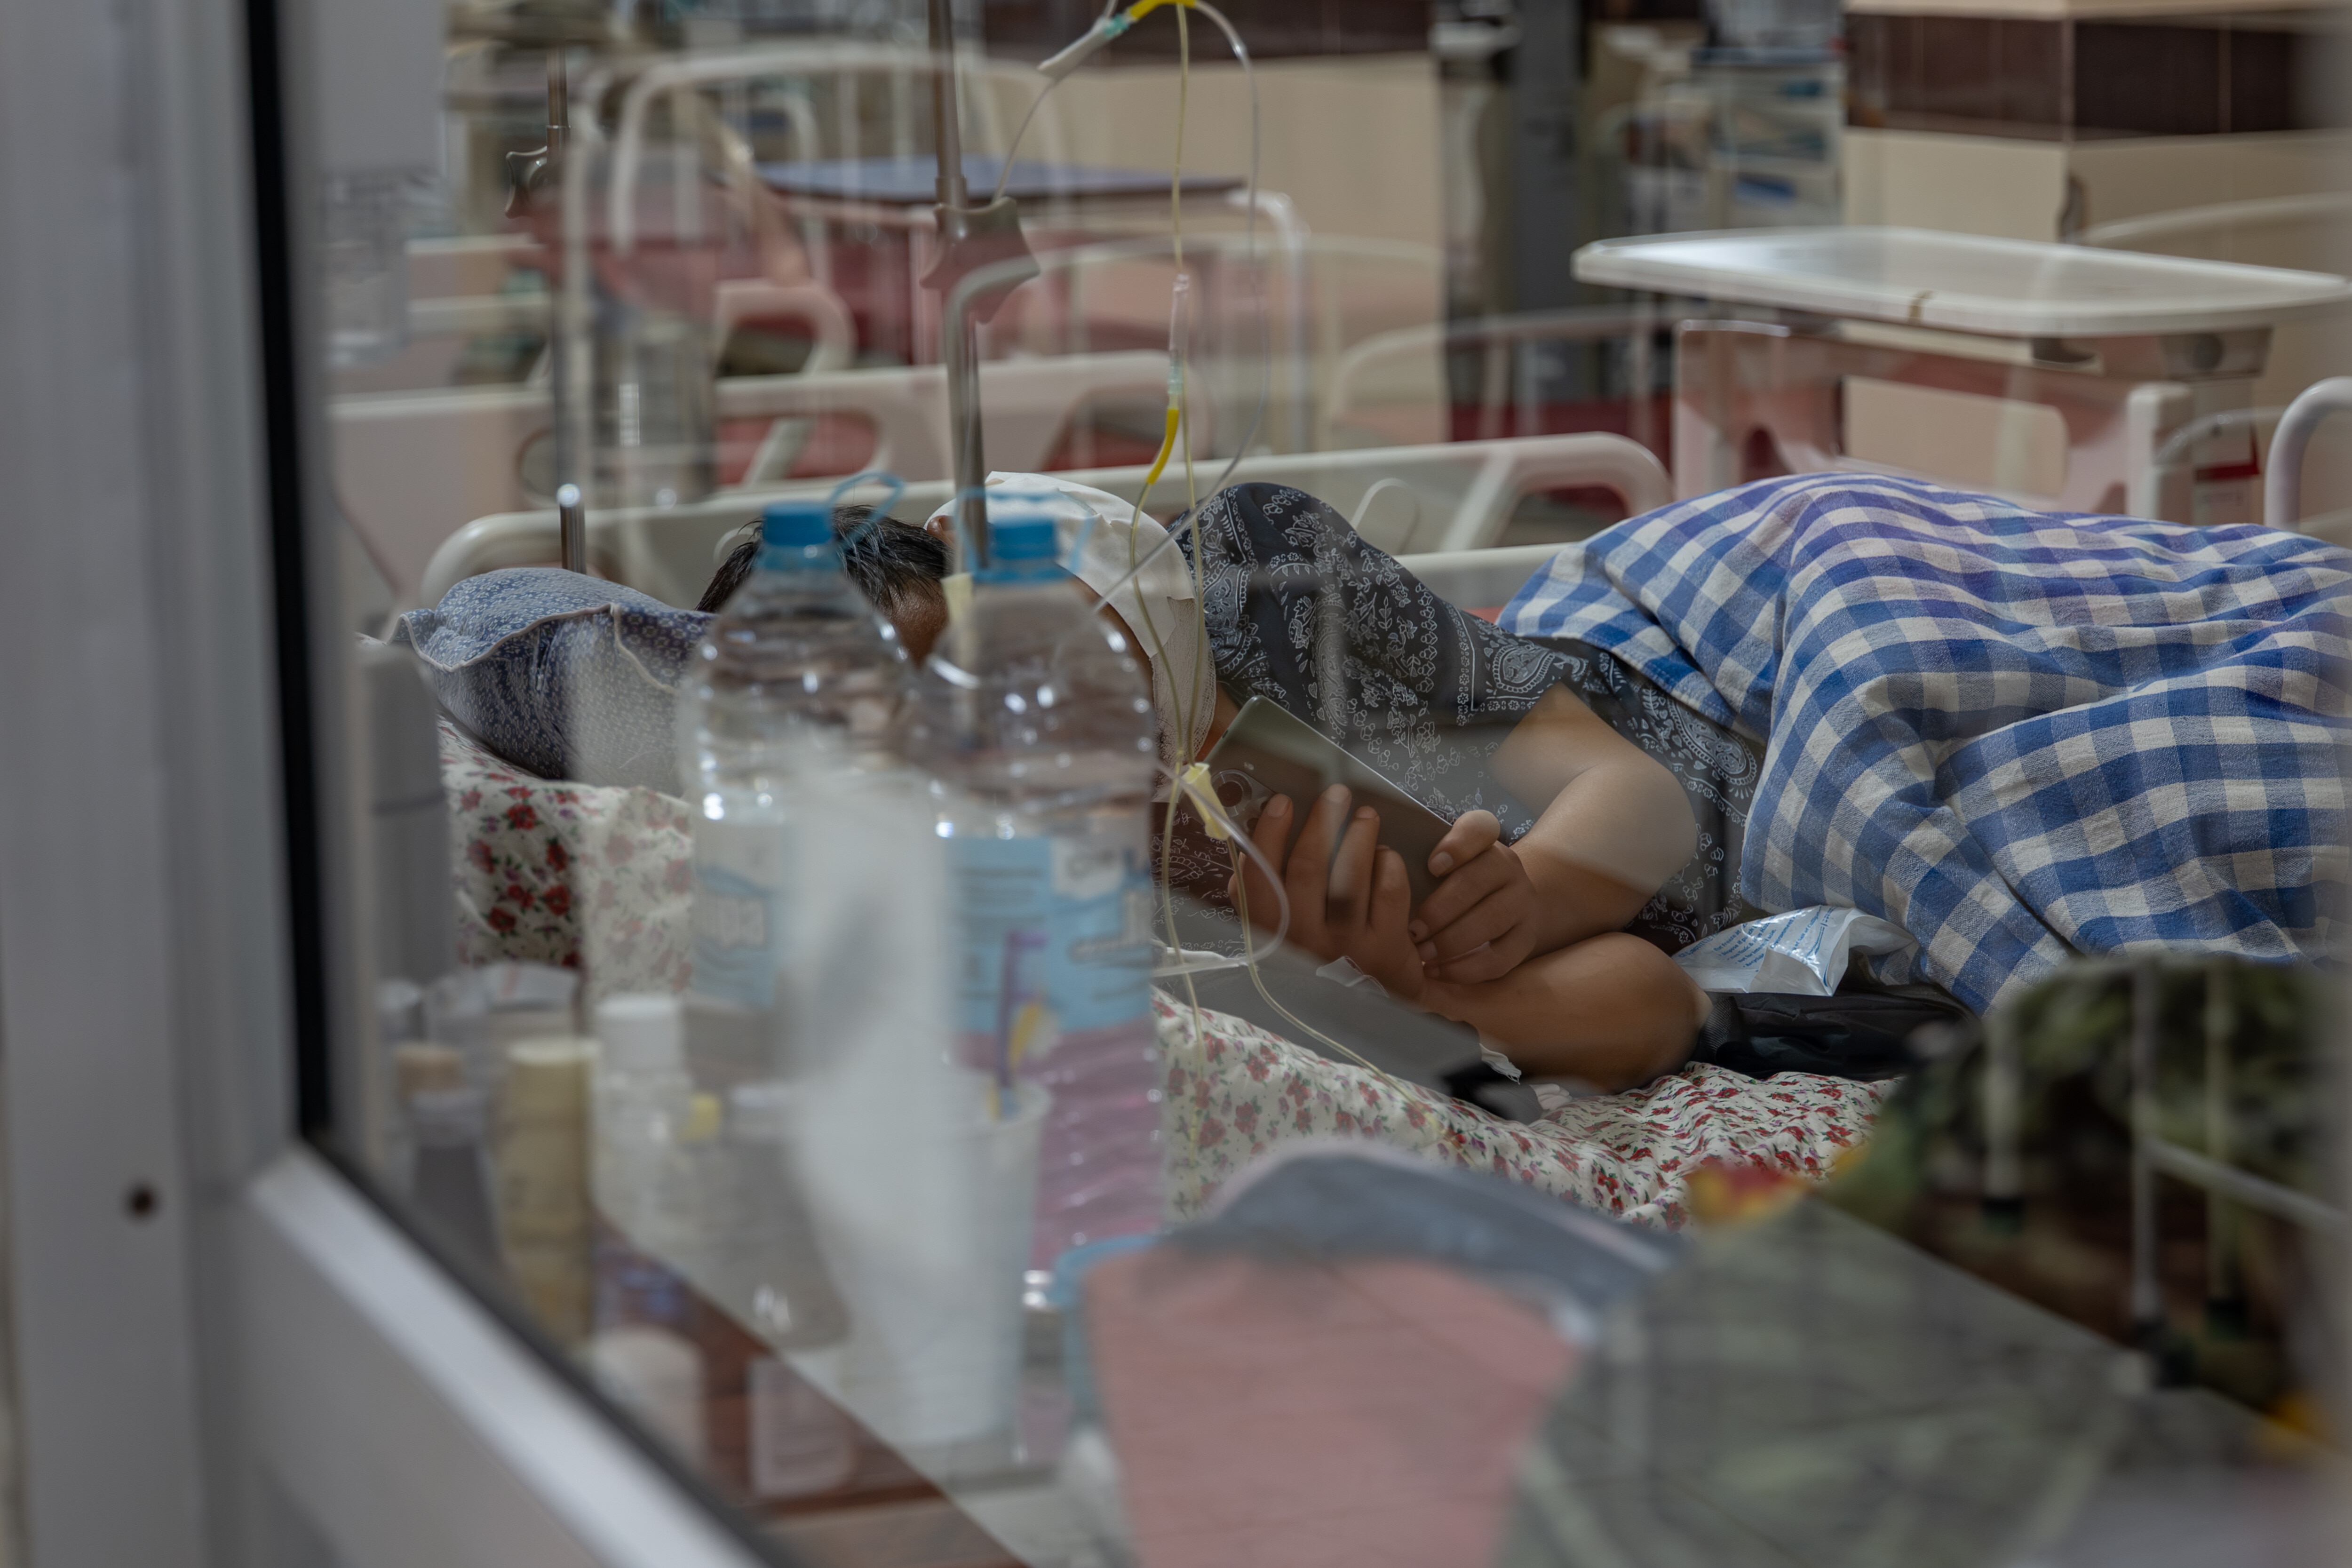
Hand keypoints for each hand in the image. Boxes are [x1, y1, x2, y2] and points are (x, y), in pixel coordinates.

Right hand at [1230, 785, 1423, 1000]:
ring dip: (1359, 837)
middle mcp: (1305, 942)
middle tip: (1336, 794)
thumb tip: (1238, 865)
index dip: (1269, 835)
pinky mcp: (1388, 950)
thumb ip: (1254, 907)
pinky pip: (1389, 893)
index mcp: (1271, 937)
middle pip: (1309, 868)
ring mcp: (1348, 947)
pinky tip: (1385, 856)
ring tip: (1366, 815)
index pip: (1260, 879)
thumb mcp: (1276, 946)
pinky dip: (1388, 867)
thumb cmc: (1315, 970)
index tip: (1283, 802)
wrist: (1364, 1021)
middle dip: (1323, 823)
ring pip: (1351, 876)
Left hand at [1407, 809, 1540, 984]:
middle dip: (1440, 908)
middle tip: (1413, 930)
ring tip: (1422, 952)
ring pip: (1490, 919)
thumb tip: (1377, 859)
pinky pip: (1499, 957)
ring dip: (1451, 940)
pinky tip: (1438, 970)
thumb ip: (1417, 858)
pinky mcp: (1525, 939)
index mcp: (1485, 842)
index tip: (1431, 866)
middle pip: (1477, 880)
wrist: (1507, 908)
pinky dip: (1466, 968)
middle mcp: (1508, 868)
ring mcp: (1522, 903)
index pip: (1480, 828)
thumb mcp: (1442, 864)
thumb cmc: (1455, 884)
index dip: (1457, 846)